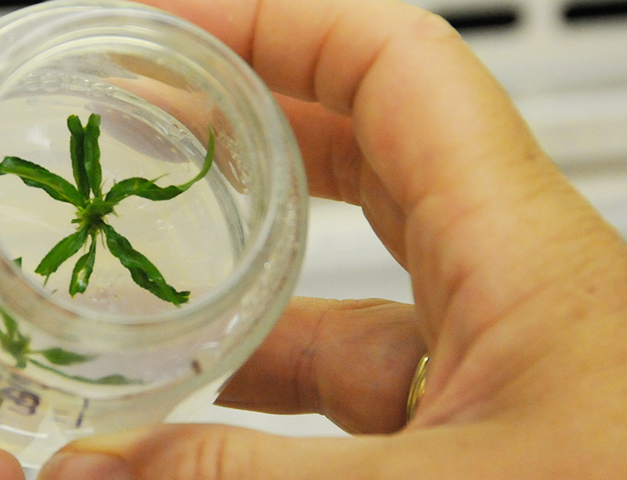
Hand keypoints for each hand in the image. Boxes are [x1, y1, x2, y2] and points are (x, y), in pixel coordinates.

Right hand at [28, 0, 626, 478]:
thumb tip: (108, 466)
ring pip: (348, 268)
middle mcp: (508, 281)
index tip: (175, 26)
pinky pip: (356, 365)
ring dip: (244, 259)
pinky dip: (274, 365)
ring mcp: (489, 353)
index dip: (278, 22)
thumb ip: (244, 475)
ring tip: (146, 264)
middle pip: (362, 142)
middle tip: (144, 117)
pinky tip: (207, 393)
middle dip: (243, 117)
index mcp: (518, 250)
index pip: (393, 64)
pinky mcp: (473, 420)